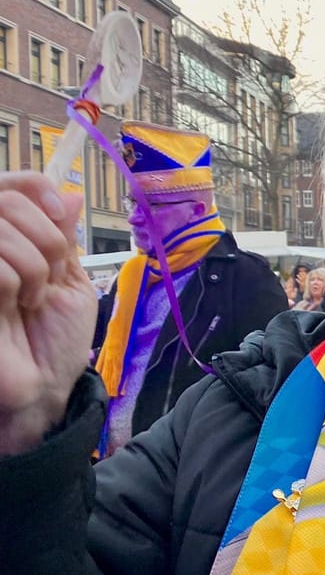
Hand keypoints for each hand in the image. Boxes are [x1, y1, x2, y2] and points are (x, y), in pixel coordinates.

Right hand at [0, 174, 96, 455]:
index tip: (61, 212)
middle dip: (45, 235)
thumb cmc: (51, 342)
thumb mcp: (67, 282)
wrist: (39, 391)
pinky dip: (16, 279)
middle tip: (52, 273)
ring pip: (0, 225)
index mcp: (6, 239)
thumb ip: (61, 238)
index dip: (34, 186)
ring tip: (32, 296)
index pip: (9, 183)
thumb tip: (69, 194)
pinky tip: (15, 306)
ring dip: (34, 262)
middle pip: (5, 198)